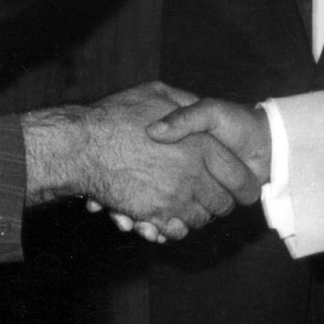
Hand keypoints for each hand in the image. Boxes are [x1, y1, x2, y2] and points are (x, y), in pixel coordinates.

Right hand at [23, 82, 259, 242]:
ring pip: (198, 220)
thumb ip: (184, 105)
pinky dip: (170, 229)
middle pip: (222, 204)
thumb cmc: (116, 115)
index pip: (238, 176)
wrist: (80, 144)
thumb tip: (199, 111)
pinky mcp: (153, 214)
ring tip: (184, 208)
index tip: (241, 190)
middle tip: (211, 201)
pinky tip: (162, 220)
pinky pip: (172, 230)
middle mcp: (193, 173)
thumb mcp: (157, 93)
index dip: (243, 186)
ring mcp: (174, 196)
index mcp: (202, 144)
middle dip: (218, 205)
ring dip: (194, 218)